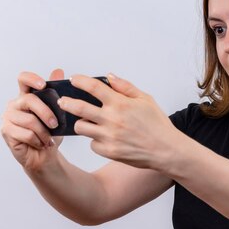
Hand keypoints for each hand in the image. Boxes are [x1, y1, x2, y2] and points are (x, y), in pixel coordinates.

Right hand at [0, 68, 64, 173]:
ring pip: (29, 120)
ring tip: (48, 139)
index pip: (23, 79)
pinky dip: (38, 140)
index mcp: (26, 96)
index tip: (43, 85)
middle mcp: (15, 104)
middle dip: (47, 113)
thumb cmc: (50, 133)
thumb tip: (58, 70)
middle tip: (56, 124)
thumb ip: (56, 93)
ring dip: (44, 132)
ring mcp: (8, 117)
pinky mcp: (6, 131)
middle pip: (29, 100)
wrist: (45, 155)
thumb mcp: (58, 113)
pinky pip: (26, 134)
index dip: (32, 79)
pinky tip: (41, 144)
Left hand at [59, 74, 179, 169]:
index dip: (80, 81)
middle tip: (63, 101)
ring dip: (81, 123)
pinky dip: (95, 140)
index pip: (93, 87)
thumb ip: (126, 87)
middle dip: (66, 102)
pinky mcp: (108, 151)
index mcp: (120, 103)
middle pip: (78, 108)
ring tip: (86, 121)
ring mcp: (109, 137)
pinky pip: (92, 144)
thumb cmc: (158, 124)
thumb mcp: (145, 99)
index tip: (74, 79)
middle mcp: (112, 119)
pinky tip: (104, 138)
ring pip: (81, 127)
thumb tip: (109, 77)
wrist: (166, 150)